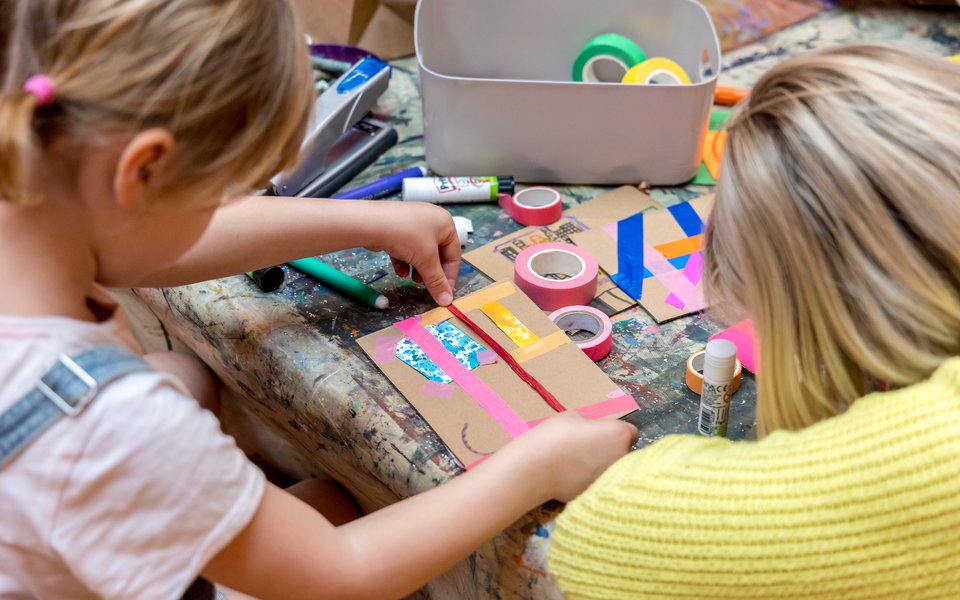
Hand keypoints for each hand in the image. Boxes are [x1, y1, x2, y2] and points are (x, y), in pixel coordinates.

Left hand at [363, 201, 459, 305]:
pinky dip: (405, 260)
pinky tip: (399, 271)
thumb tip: (446, 301)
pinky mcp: (397, 228)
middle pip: (437, 253)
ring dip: (418, 268)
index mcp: (445, 223)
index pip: (454, 254)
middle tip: (427, 286)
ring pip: (420, 252)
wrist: (372, 224)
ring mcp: (413, 222)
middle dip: (431, 272)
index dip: (450, 275)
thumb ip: (437, 282)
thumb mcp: (426, 261)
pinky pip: (406, 247)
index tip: (445, 292)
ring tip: (413, 279)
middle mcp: (431, 220)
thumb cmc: (407, 236)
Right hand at [504, 411, 637, 502]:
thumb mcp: (574, 417)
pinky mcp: (598, 493)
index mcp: (619, 434)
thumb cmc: (556, 435)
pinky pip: (600, 484)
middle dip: (613, 451)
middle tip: (591, 448)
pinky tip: (574, 477)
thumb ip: (591, 425)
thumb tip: (592, 432)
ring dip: (603, 467)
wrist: (536, 468)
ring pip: (613, 471)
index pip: (632, 433)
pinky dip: (591, 481)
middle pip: (625, 454)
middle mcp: (622, 458)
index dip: (618, 432)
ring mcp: (611, 479)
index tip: (604, 434)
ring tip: (580, 464)